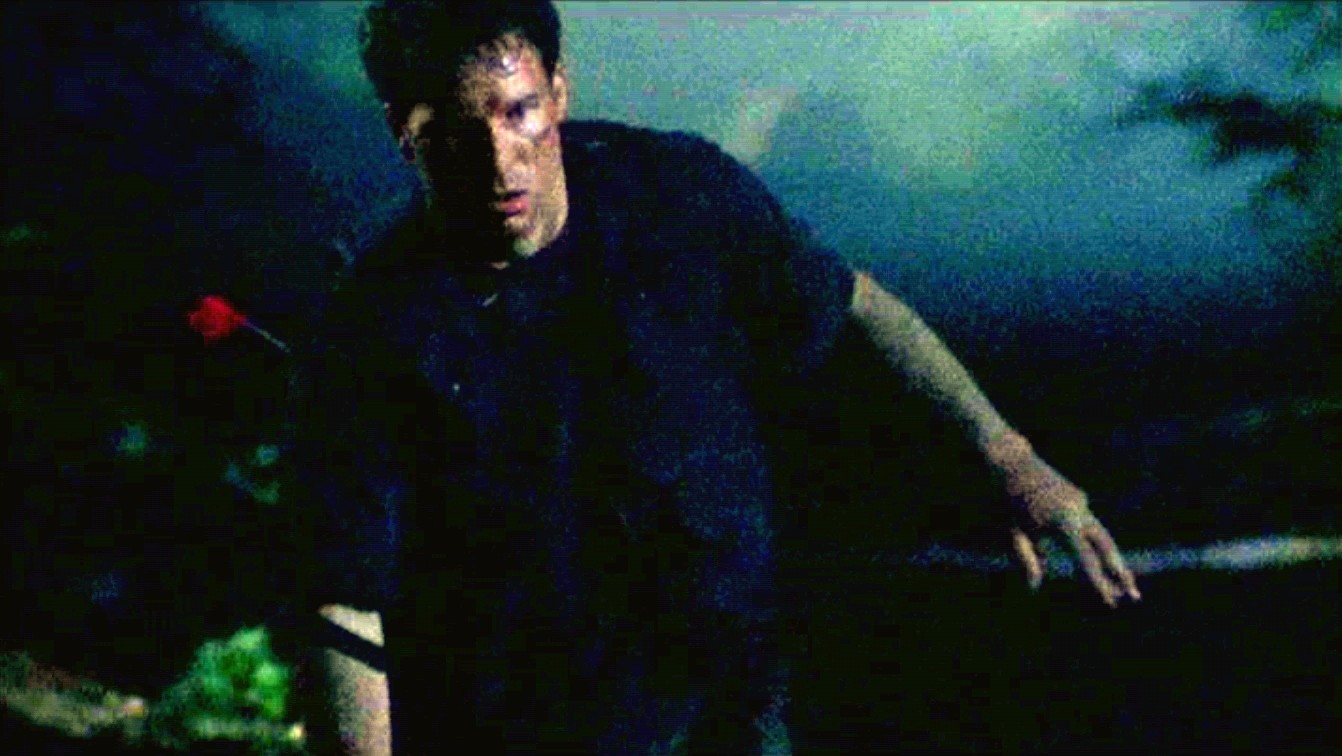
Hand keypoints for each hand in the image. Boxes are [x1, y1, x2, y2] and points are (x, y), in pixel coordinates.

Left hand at [988, 431, 1141, 606]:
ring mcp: (1081, 502)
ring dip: (1111, 559)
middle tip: (1134, 597)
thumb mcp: (1013, 532)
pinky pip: (1087, 524)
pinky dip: (1092, 543)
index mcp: (1063, 521)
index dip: (1098, 582)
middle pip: (1106, 547)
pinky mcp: (1079, 497)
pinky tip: (1084, 550)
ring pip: (1102, 535)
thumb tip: (1034, 586)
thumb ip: (1026, 559)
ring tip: (1121, 582)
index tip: (1110, 601)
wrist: (1012, 461)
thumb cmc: (1008, 499)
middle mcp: (1079, 510)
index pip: (1086, 559)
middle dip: (1120, 572)